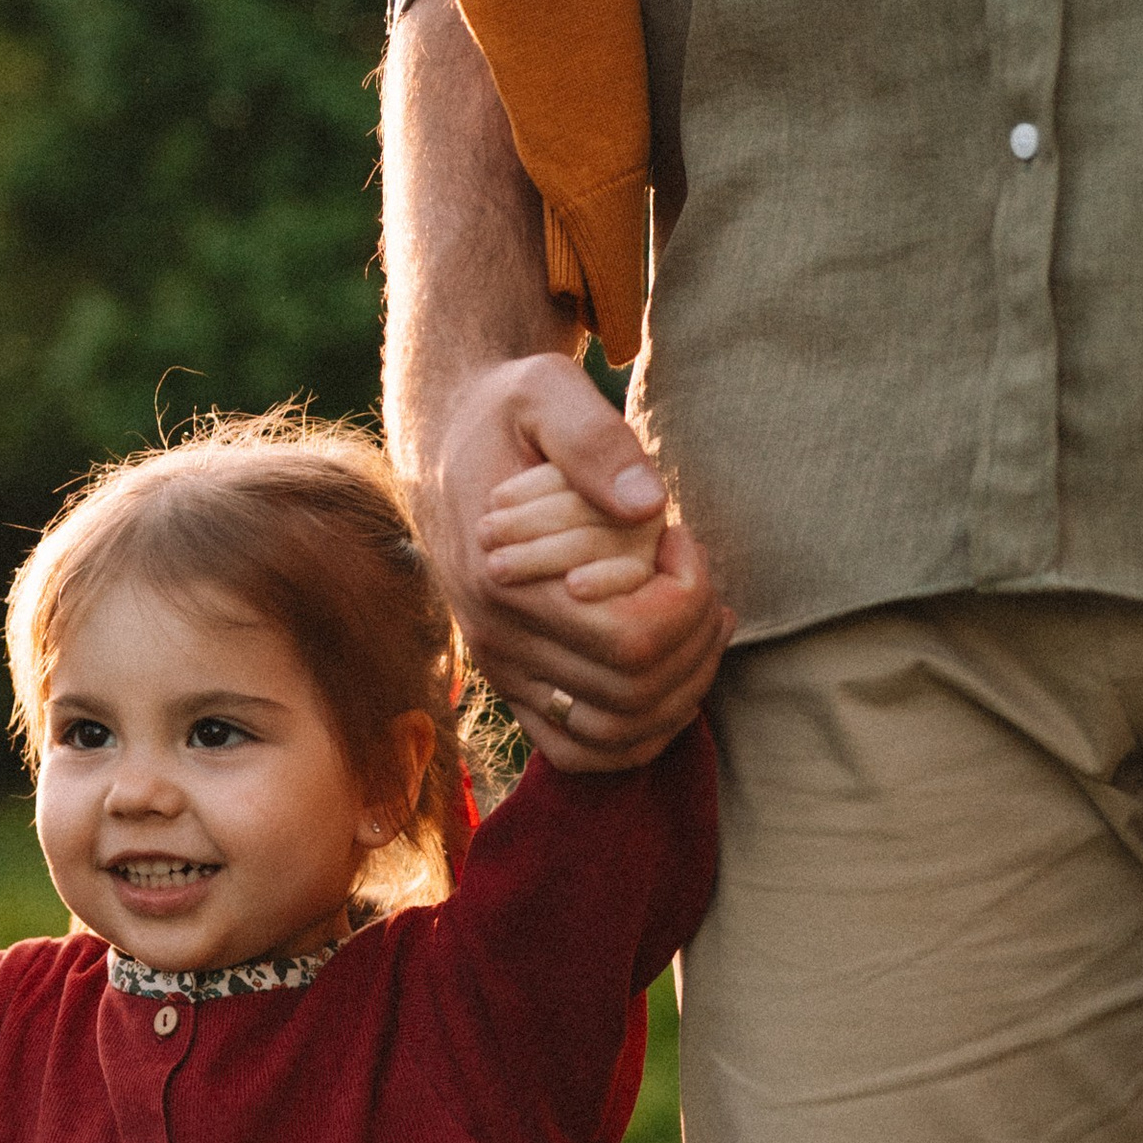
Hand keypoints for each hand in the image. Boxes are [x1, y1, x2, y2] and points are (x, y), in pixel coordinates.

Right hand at [422, 354, 730, 772]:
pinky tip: (670, 674)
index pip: (631, 643)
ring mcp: (505, 673)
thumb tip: (648, 506)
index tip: (680, 538)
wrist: (443, 444)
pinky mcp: (514, 687)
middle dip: (692, 641)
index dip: (684, 600)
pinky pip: (579, 751)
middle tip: (698, 580)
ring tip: (699, 622)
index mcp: (506, 580)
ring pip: (616, 736)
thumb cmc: (506, 414)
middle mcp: (500, 643)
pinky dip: (638, 733)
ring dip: (680, 690)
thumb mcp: (545, 392)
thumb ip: (595, 442)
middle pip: (633, 696)